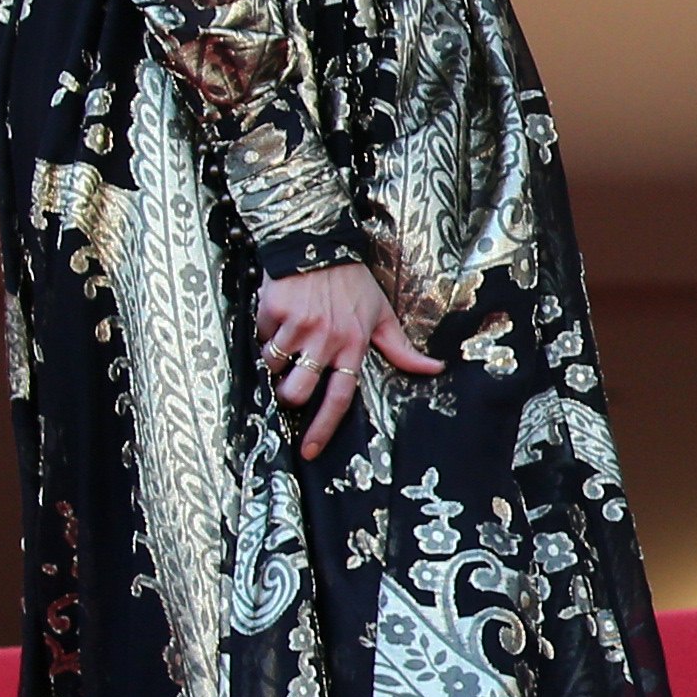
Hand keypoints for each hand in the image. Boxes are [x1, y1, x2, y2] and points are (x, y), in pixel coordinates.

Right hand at [253, 261, 436, 460]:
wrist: (319, 246)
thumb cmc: (353, 284)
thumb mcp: (382, 315)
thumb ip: (402, 349)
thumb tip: (434, 369)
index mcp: (354, 345)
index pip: (340, 396)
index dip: (323, 427)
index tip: (309, 450)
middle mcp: (326, 340)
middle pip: (296, 391)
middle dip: (287, 393)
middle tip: (290, 379)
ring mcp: (298, 327)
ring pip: (274, 367)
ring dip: (275, 360)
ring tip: (289, 337)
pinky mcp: (274, 312)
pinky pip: (261, 338)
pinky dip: (266, 333)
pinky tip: (280, 315)